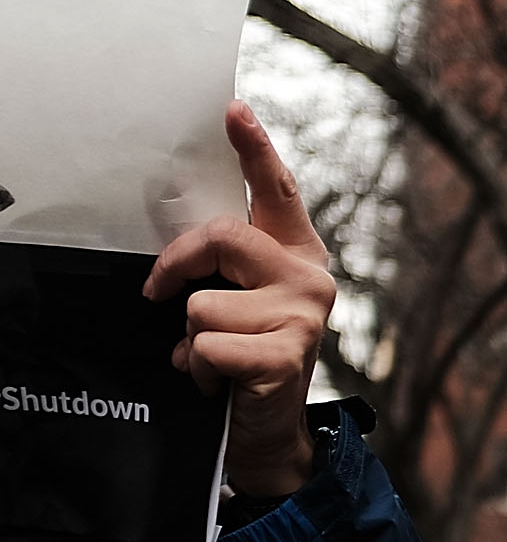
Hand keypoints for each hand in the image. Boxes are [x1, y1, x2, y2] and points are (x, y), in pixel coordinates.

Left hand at [141, 104, 335, 503]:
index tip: (233, 110)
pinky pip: (208, 345)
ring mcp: (304, 315)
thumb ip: (228, 268)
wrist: (270, 431)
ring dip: (192, 339)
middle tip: (161, 293)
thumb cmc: (248, 356)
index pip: (277, 192)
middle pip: (222, 238)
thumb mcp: (240, 302)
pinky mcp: (286, 354)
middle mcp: (310, 276)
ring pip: (202, 304)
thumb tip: (182, 250)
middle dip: (177, 267)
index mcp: (298, 255)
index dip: (254, 149)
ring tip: (215, 356)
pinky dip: (199, 370)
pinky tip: (221, 381)